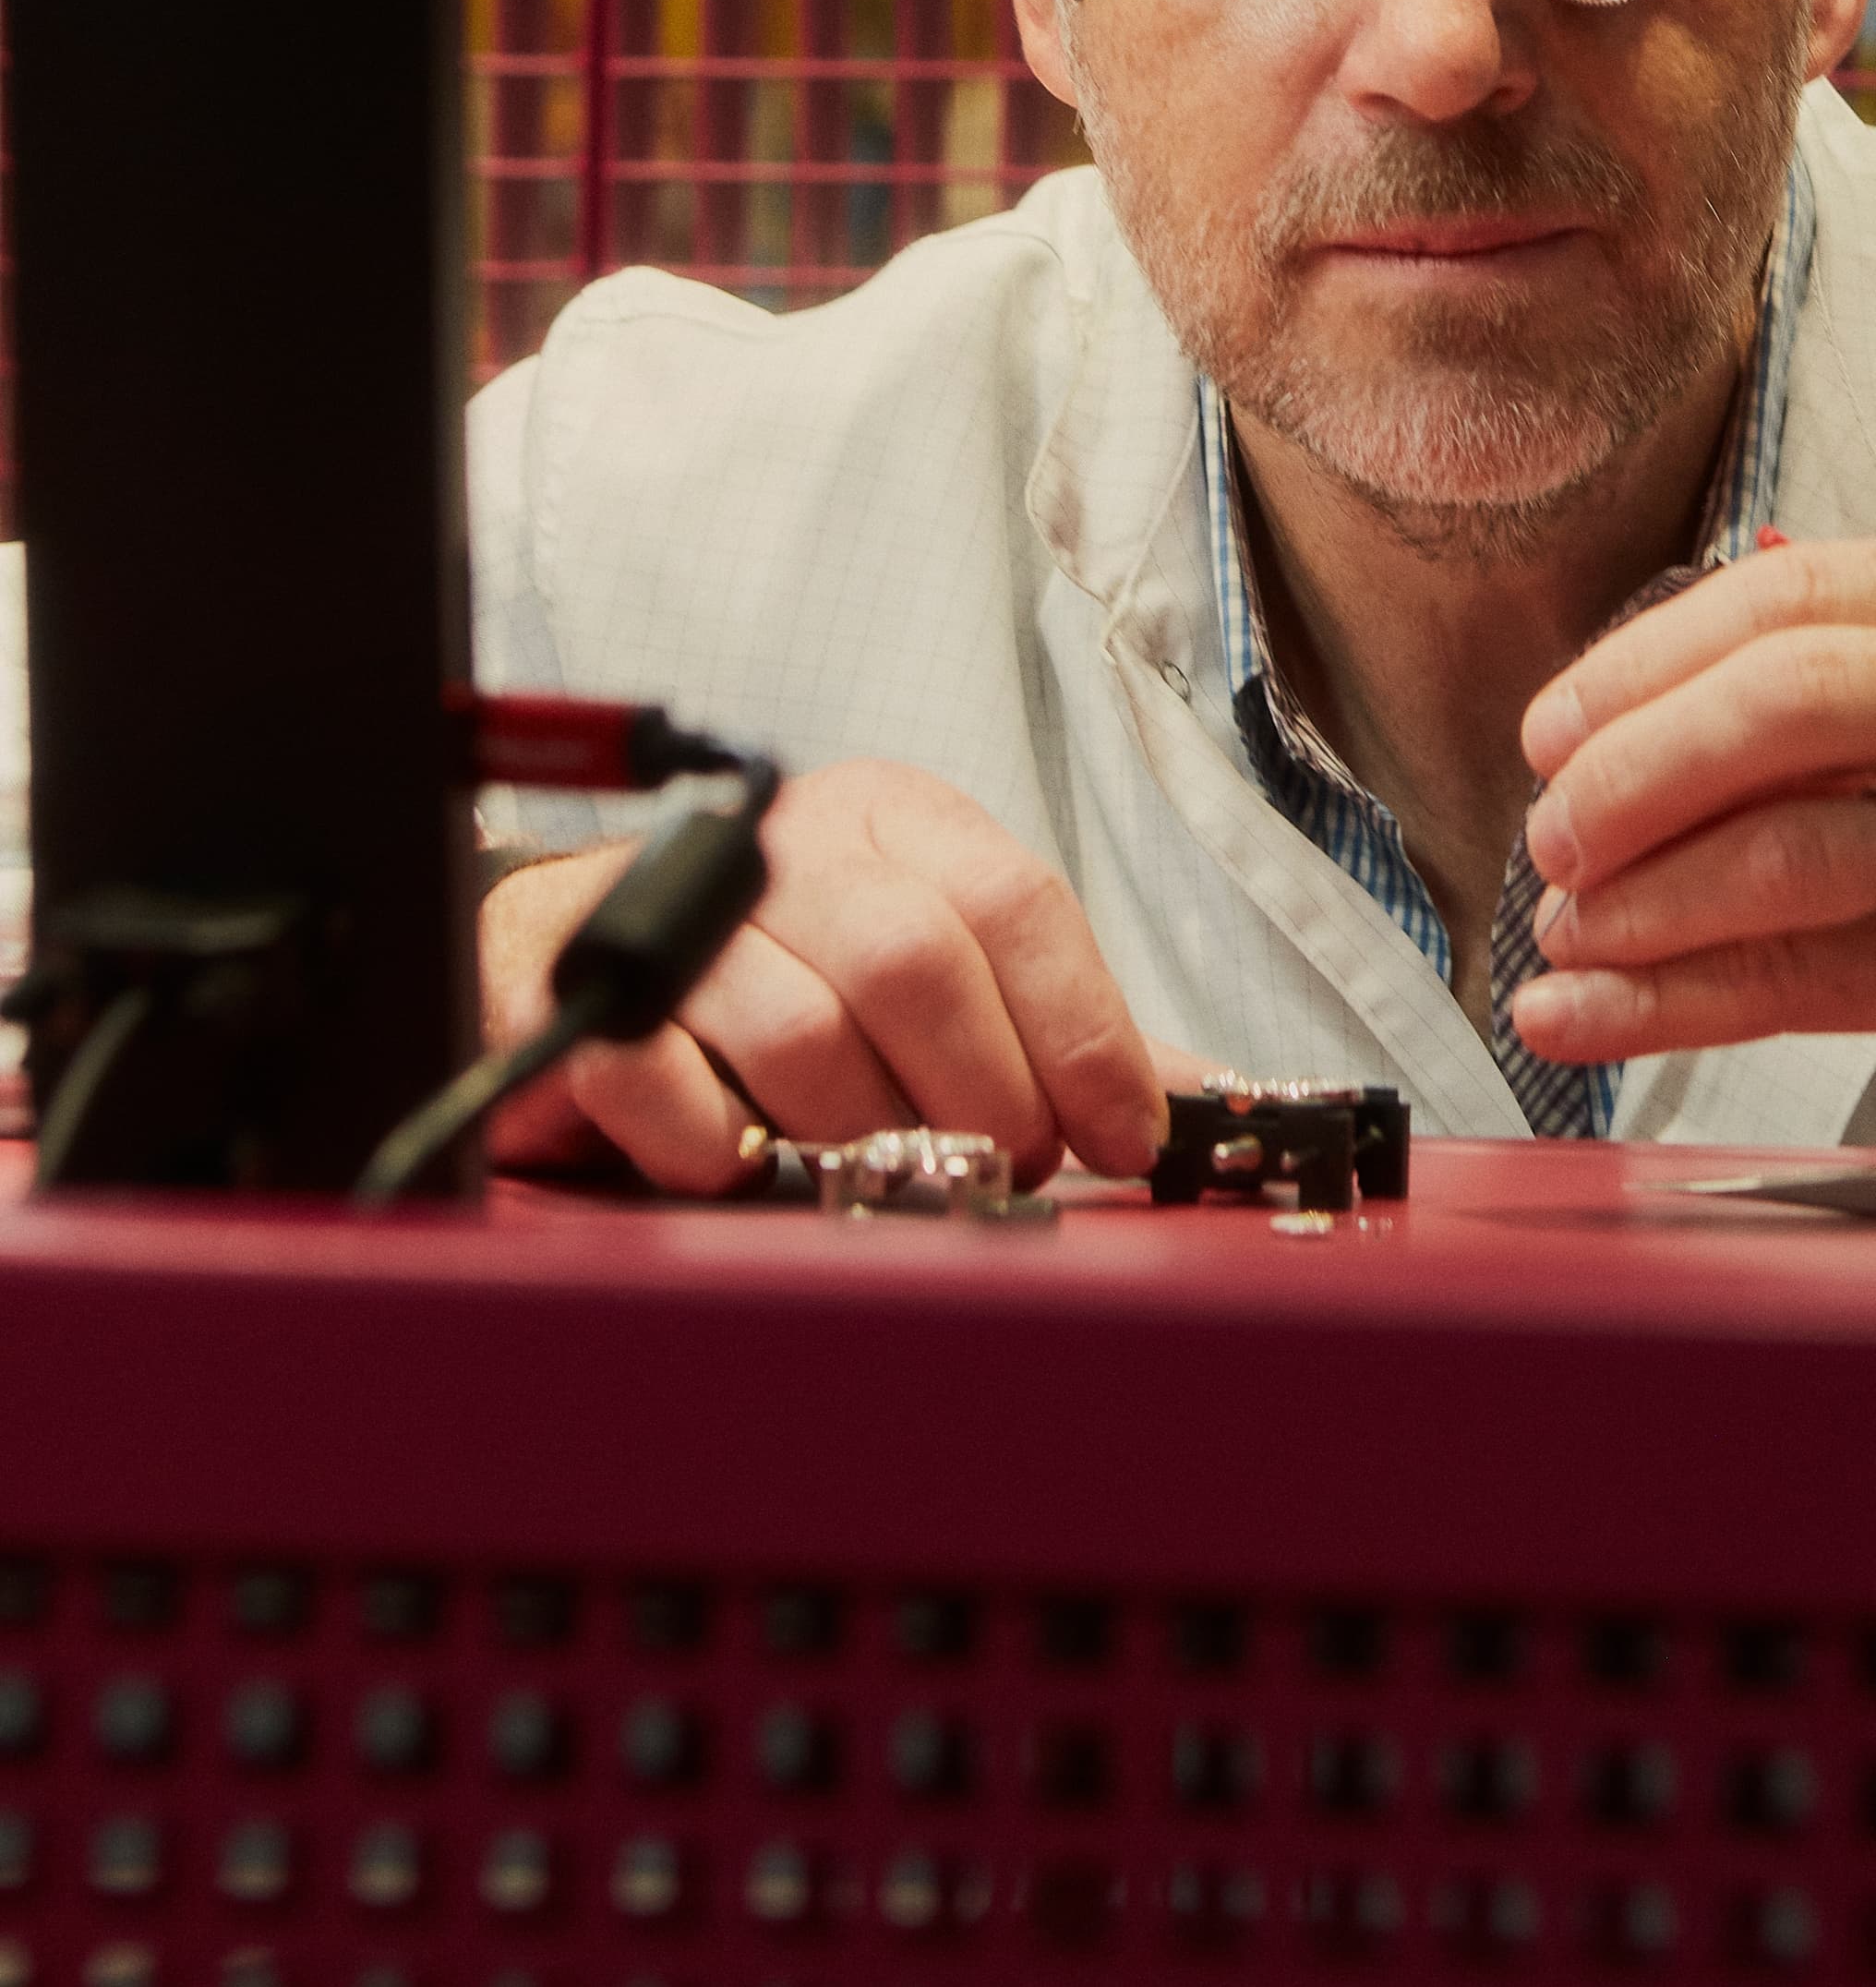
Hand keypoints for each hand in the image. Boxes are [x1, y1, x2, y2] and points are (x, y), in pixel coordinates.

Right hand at [479, 761, 1174, 1196]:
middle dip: (983, 1094)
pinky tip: (738, 1160)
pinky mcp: (570, 984)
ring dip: (858, 1132)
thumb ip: (1049, 1028)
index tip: (1122, 1135)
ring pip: (803, 1032)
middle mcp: (789, 842)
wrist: (573, 946)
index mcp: (894, 819)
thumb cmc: (788, 971)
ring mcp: (677, 910)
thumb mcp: (934, 966)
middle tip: (1000, 1167)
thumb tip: (1195, 1099)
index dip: (1083, 1031)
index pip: (1015, 903)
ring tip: (872, 1168)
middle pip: (916, 963)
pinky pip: (661, 1081)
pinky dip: (715, 1146)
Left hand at [1506, 535, 1875, 1140]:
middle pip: (1778, 700)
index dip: (1641, 658)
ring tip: (1565, 927)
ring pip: (1787, 848)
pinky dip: (1674, 998)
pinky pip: (1808, 977)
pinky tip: (1593, 1013)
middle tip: (1550, 826)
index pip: (1787, 592)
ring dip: (1639, 896)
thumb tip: (1692, 627)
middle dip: (1627, 768)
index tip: (1557, 722)